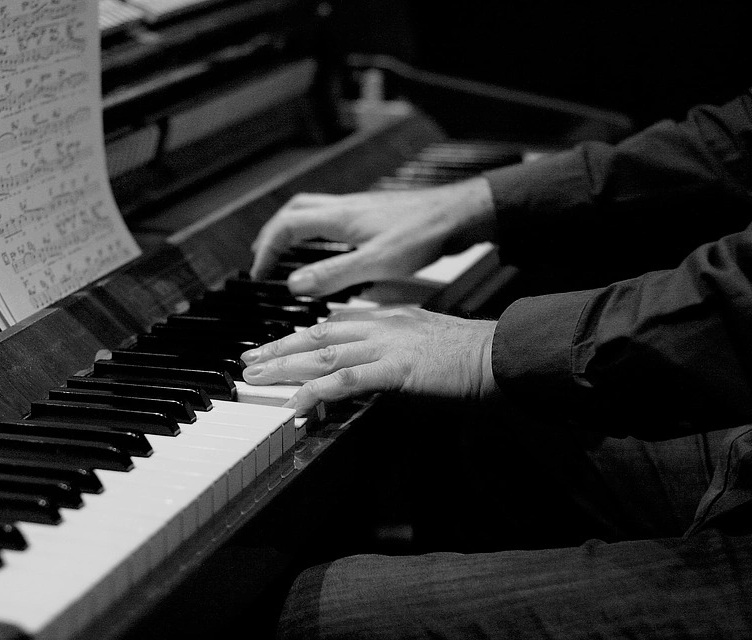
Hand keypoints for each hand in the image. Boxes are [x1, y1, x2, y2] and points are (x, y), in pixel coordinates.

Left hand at [240, 307, 499, 415]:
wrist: (501, 354)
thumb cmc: (471, 356)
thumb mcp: (425, 348)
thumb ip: (395, 355)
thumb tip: (374, 370)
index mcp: (388, 319)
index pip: (333, 324)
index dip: (299, 337)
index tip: (276, 346)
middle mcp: (381, 325)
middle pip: (318, 334)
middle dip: (280, 348)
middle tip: (250, 359)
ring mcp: (387, 345)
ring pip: (323, 352)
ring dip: (286, 366)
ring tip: (258, 376)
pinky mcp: (396, 368)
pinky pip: (347, 379)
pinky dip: (318, 390)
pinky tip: (297, 402)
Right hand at [249, 177, 496, 296]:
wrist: (457, 214)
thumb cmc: (423, 234)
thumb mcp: (376, 262)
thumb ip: (334, 274)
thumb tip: (294, 285)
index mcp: (339, 218)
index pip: (285, 227)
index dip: (266, 250)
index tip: (258, 273)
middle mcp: (345, 208)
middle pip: (293, 211)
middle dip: (271, 234)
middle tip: (262, 258)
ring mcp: (358, 208)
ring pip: (311, 210)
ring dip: (291, 228)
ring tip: (284, 250)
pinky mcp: (372, 213)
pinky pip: (331, 216)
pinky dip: (315, 229)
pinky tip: (327, 246)